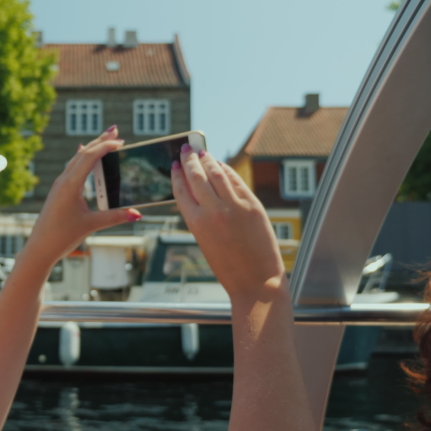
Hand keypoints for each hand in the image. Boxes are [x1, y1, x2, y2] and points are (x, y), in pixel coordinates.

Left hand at [24, 125, 141, 265]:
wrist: (39, 248)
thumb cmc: (61, 237)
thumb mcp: (91, 225)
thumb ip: (115, 217)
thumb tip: (138, 214)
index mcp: (70, 184)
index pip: (90, 157)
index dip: (106, 146)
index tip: (121, 141)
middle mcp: (63, 180)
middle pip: (83, 153)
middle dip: (100, 140)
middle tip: (115, 129)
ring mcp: (59, 185)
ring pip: (76, 159)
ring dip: (91, 148)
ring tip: (105, 139)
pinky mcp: (58, 191)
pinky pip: (71, 168)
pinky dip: (82, 159)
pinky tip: (82, 154)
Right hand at [171, 144, 285, 301]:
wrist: (255, 281)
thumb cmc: (228, 266)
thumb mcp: (204, 241)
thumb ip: (201, 215)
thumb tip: (201, 189)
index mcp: (196, 223)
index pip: (182, 190)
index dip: (177, 175)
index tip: (175, 164)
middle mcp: (213, 211)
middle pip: (197, 177)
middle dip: (190, 160)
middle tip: (186, 149)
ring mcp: (234, 206)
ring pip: (217, 174)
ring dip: (208, 160)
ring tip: (202, 152)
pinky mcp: (253, 205)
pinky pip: (235, 181)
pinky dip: (227, 170)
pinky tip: (221, 165)